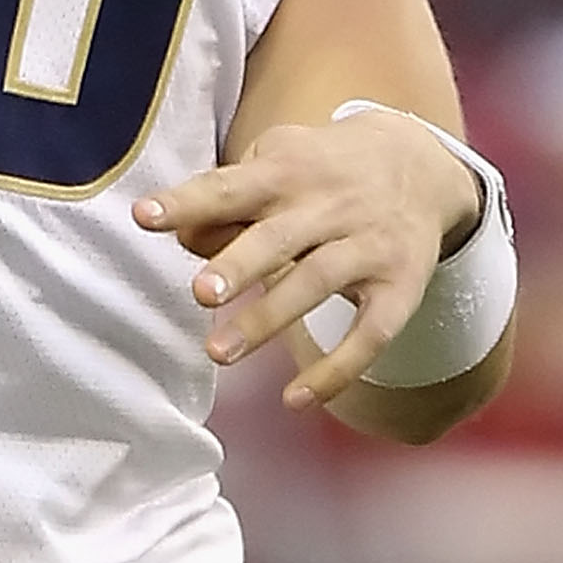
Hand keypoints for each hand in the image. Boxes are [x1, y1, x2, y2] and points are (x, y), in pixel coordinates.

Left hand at [134, 108, 481, 409]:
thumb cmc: (322, 169)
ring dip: (269, 319)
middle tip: (200, 295)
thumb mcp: (277, 163)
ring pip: (316, 283)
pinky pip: (370, 334)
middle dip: (239, 264)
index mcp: (288, 168)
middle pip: (279, 236)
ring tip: (218, 352)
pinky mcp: (400, 288)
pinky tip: (295, 399)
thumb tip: (182, 238)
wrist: (420, 163)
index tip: (143, 217)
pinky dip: (336, 369)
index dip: (187, 201)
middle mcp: (328, 204)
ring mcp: (367, 247)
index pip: (230, 184)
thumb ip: (228, 201)